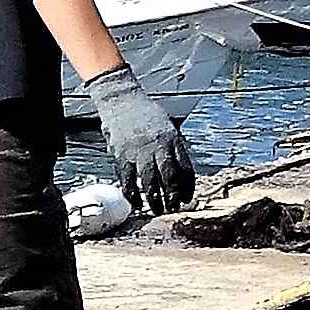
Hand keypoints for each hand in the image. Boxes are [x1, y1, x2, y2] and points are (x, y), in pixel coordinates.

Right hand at [81, 67, 194, 213]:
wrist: (121, 99)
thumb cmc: (146, 113)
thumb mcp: (167, 125)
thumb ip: (174, 146)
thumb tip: (180, 172)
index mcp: (173, 139)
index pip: (185, 169)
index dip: (187, 187)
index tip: (186, 198)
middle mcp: (158, 146)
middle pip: (169, 178)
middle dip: (173, 197)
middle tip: (174, 209)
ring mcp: (139, 152)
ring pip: (150, 182)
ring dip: (155, 200)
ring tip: (158, 210)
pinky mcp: (122, 155)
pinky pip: (128, 180)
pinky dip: (132, 195)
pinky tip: (136, 203)